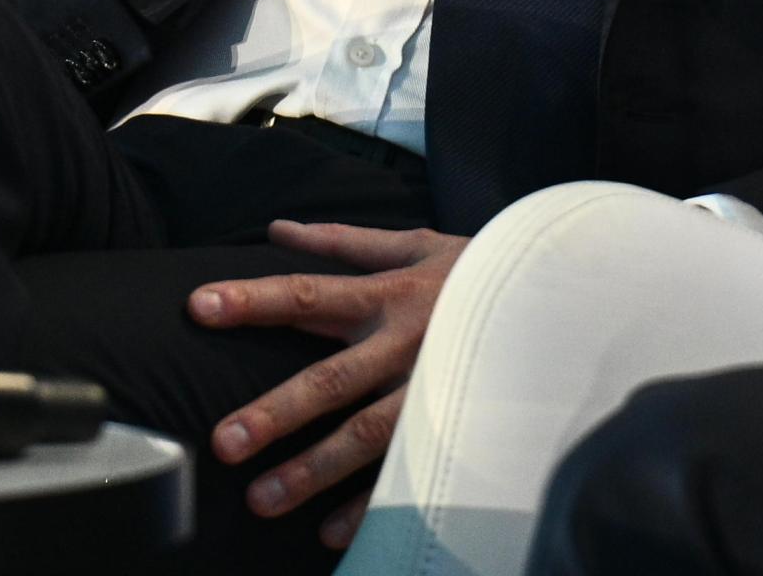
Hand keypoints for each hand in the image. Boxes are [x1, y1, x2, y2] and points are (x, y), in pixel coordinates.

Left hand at [188, 219, 467, 546]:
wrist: (564, 294)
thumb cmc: (479, 269)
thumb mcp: (417, 244)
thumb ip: (345, 242)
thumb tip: (279, 230)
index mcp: (389, 294)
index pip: (308, 295)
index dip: (253, 299)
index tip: (198, 306)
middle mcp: (405, 344)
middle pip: (331, 379)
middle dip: (275, 411)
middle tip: (223, 442)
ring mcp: (432, 389)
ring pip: (366, 435)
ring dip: (314, 469)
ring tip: (262, 500)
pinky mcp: (457, 425)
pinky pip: (411, 470)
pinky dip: (374, 504)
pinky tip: (333, 533)